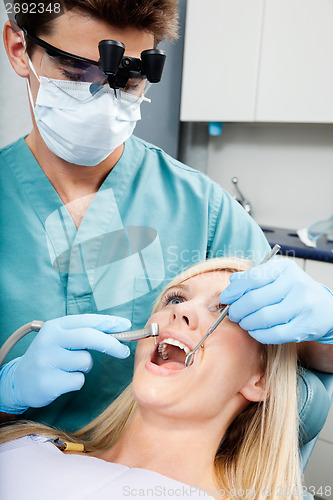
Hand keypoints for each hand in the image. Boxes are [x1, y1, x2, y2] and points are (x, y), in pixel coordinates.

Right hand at [0, 314, 130, 413]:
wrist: (18, 381)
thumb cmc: (48, 357)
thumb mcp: (59, 338)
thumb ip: (82, 333)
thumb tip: (116, 330)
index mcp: (54, 326)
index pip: (87, 320)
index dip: (109, 322)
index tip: (126, 325)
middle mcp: (49, 340)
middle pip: (89, 337)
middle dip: (111, 344)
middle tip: (123, 351)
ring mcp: (47, 361)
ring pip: (85, 362)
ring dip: (85, 367)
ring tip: (68, 368)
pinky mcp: (48, 382)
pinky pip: (78, 380)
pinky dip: (76, 382)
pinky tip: (62, 380)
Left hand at [219, 258, 332, 343]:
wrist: (326, 308)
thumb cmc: (294, 291)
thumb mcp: (277, 277)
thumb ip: (254, 277)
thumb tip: (232, 282)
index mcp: (285, 268)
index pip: (253, 277)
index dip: (235, 290)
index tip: (226, 298)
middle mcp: (295, 284)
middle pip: (255, 299)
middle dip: (238, 309)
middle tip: (234, 314)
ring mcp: (302, 305)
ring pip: (263, 318)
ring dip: (247, 323)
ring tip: (244, 322)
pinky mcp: (304, 326)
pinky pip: (274, 334)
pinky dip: (259, 334)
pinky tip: (256, 331)